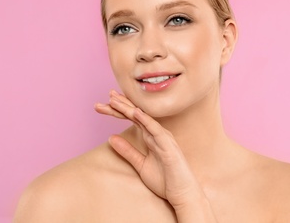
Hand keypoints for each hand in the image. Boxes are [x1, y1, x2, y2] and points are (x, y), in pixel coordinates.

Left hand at [95, 91, 201, 208]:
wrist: (183, 194)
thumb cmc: (165, 180)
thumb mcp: (140, 164)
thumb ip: (127, 151)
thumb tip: (110, 138)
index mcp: (151, 137)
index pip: (134, 119)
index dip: (120, 110)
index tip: (106, 102)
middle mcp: (157, 134)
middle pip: (137, 115)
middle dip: (122, 105)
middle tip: (108, 94)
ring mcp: (164, 139)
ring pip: (144, 119)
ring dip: (129, 108)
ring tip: (115, 100)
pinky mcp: (169, 146)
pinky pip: (156, 130)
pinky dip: (146, 120)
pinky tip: (135, 113)